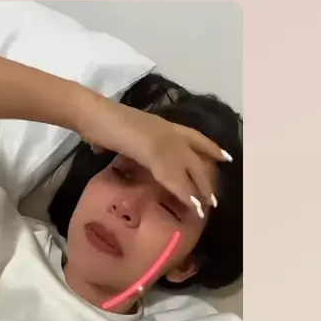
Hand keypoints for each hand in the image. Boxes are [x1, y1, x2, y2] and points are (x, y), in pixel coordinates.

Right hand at [82, 97, 231, 215]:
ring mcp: (164, 142)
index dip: (210, 147)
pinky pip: (175, 178)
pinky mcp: (156, 156)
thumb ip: (124, 141)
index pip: (194, 136)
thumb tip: (104, 147)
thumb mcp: (122, 131)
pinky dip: (184, 193)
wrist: (95, 114)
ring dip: (199, 189)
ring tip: (207, 206)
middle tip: (215, 196)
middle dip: (206, 177)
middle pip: (196, 157)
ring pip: (190, 169)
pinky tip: (192, 205)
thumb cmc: (101, 121)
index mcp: (162, 125)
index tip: (226, 157)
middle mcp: (168, 132)